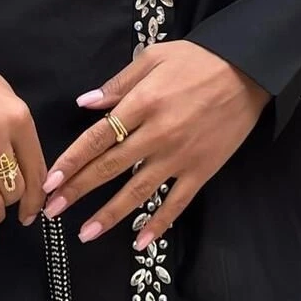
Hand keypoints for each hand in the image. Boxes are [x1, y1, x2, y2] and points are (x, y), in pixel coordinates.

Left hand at [40, 42, 271, 249]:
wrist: (249, 71)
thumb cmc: (198, 59)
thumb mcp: (153, 57)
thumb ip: (118, 84)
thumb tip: (85, 103)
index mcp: (143, 104)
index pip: (97, 138)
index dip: (71, 161)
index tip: (51, 180)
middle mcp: (157, 134)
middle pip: (110, 167)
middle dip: (78, 190)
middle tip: (52, 210)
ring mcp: (180, 156)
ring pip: (138, 192)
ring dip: (110, 215)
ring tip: (86, 234)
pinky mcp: (202, 170)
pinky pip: (177, 203)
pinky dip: (158, 223)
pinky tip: (140, 242)